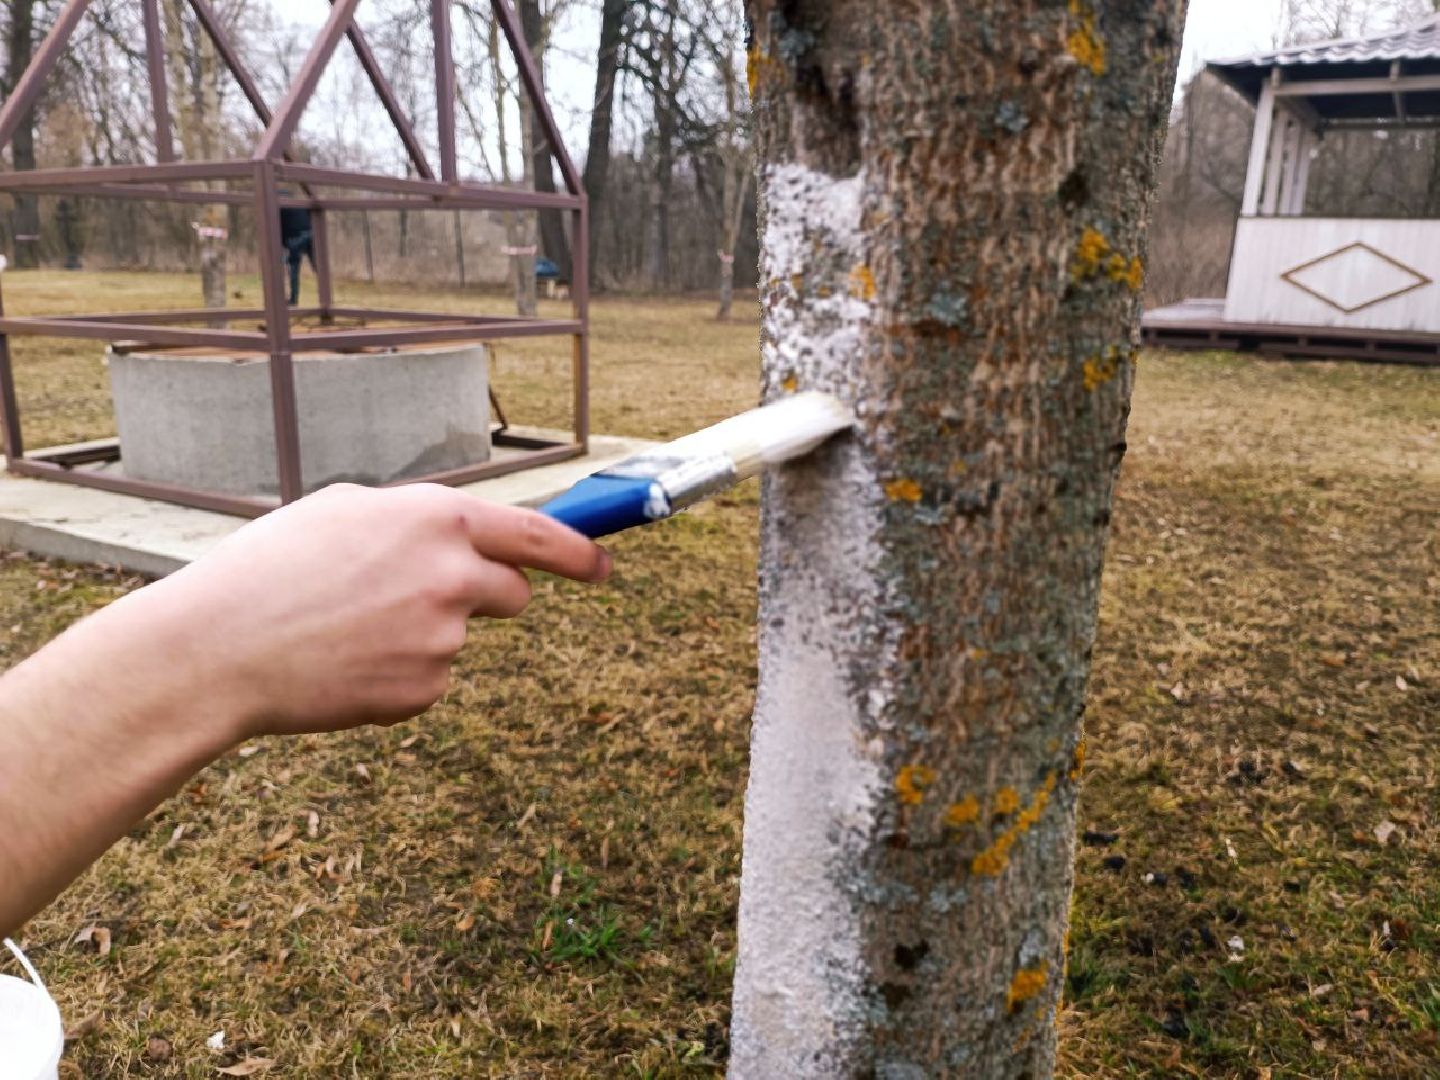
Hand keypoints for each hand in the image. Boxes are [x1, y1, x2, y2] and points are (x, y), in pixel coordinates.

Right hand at [111, 483, 611, 738]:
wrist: (219, 647)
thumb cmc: (271, 569)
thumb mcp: (345, 511)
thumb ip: (417, 521)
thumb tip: (459, 537)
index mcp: (438, 517)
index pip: (539, 535)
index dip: (580, 553)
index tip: (605, 568)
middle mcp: (454, 574)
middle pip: (513, 595)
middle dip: (485, 598)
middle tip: (421, 602)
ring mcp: (443, 637)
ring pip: (458, 638)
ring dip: (421, 634)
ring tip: (346, 628)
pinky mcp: (424, 690)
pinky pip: (428, 678)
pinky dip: (397, 674)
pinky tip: (344, 663)